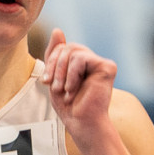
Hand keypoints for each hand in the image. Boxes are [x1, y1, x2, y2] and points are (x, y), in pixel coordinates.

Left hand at [41, 28, 116, 148]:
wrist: (81, 124)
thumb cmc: (69, 107)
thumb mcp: (55, 77)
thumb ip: (55, 54)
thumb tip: (57, 29)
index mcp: (81, 63)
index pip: (63, 47)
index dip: (51, 62)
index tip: (45, 82)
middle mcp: (93, 61)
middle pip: (67, 46)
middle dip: (55, 66)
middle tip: (54, 88)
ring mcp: (101, 63)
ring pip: (73, 50)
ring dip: (62, 73)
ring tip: (64, 91)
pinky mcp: (108, 67)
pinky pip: (81, 58)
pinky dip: (72, 74)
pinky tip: (73, 89)